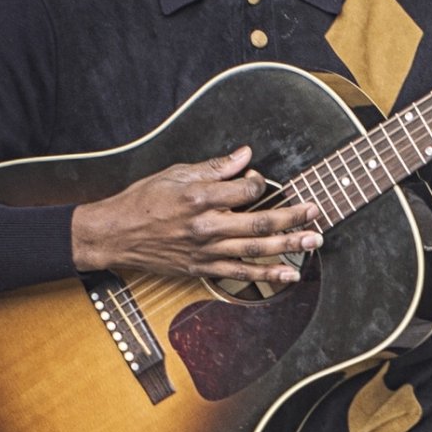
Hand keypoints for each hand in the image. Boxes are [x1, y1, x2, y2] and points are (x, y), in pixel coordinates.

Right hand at [70, 146, 322, 283]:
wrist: (115, 235)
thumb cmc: (142, 201)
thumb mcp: (174, 174)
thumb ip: (213, 167)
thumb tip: (244, 155)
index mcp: (199, 197)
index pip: (246, 189)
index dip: (259, 183)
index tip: (259, 180)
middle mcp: (206, 226)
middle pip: (259, 223)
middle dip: (293, 217)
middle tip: (316, 212)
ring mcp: (206, 251)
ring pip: (256, 250)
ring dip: (289, 246)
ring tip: (315, 240)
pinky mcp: (202, 269)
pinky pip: (241, 274)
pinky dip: (268, 275)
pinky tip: (290, 274)